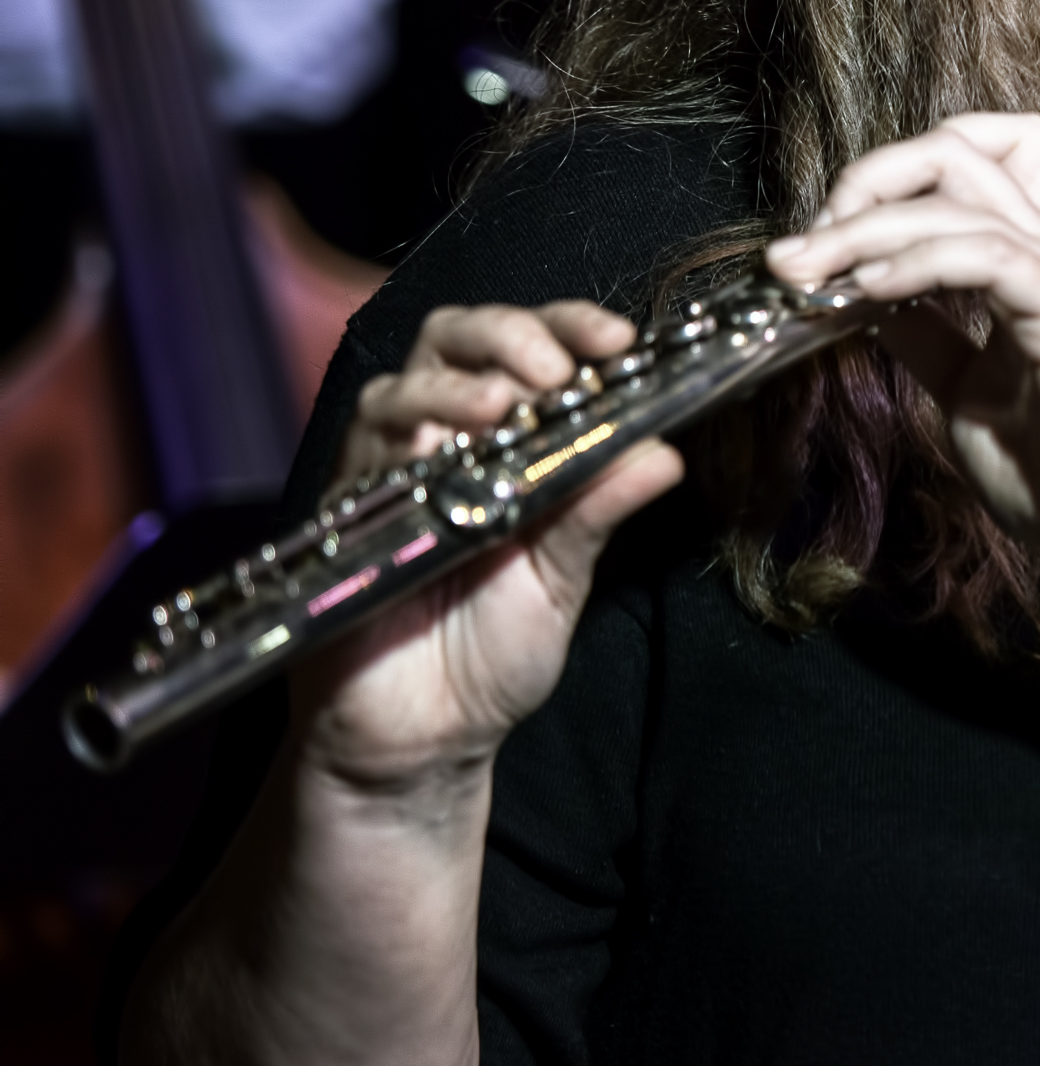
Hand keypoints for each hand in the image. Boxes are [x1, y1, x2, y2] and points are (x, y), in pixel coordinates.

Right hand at [293, 302, 682, 788]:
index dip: (569, 327)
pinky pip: (360, 449)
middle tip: (555, 367)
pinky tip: (438, 447)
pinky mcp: (346, 510)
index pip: (532, 349)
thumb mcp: (565, 577)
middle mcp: (447, 439)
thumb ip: (603, 509)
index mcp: (510, 440)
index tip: (617, 339)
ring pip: (403, 382)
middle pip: (459, 338)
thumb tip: (666, 454)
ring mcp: (391, 469)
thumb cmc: (495, 649)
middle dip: (510, 333)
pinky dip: (400, 433)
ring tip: (502, 404)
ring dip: (454, 381)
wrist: (426, 738)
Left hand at [764, 113, 1039, 579]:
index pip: (958, 166)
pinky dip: (916, 261)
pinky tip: (869, 291)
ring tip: (809, 269)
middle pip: (951, 151)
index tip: (814, 251)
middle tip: (802, 248)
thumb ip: (928, 342)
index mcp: (1021, 264)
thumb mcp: (966, 396)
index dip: (877, 189)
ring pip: (955, 193)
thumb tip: (870, 308)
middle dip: (863, 182)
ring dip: (865, 225)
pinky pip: (985, 253)